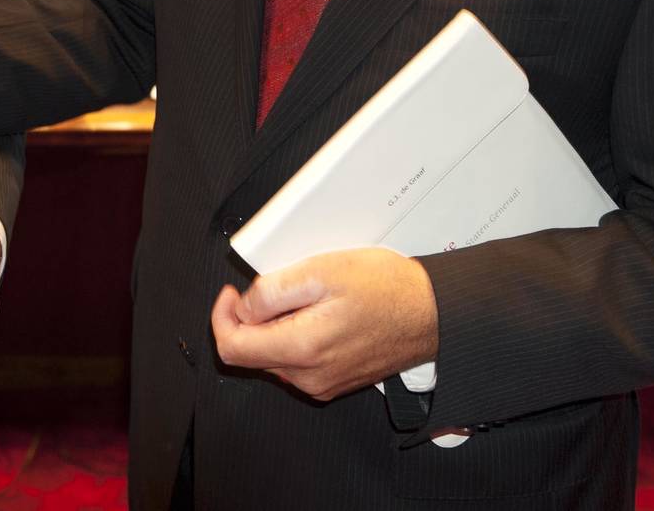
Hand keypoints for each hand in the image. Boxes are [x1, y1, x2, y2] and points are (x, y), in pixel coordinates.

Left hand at [210, 247, 437, 400]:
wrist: (432, 314)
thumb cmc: (388, 290)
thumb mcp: (322, 270)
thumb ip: (272, 290)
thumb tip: (243, 306)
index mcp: (302, 349)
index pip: (232, 348)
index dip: (221, 317)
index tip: (231, 294)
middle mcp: (309, 376)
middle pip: (251, 353)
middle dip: (250, 319)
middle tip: (272, 289)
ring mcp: (322, 383)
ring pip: (273, 357)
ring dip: (274, 327)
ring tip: (303, 298)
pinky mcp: (334, 381)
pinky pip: (296, 362)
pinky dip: (294, 337)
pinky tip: (317, 314)